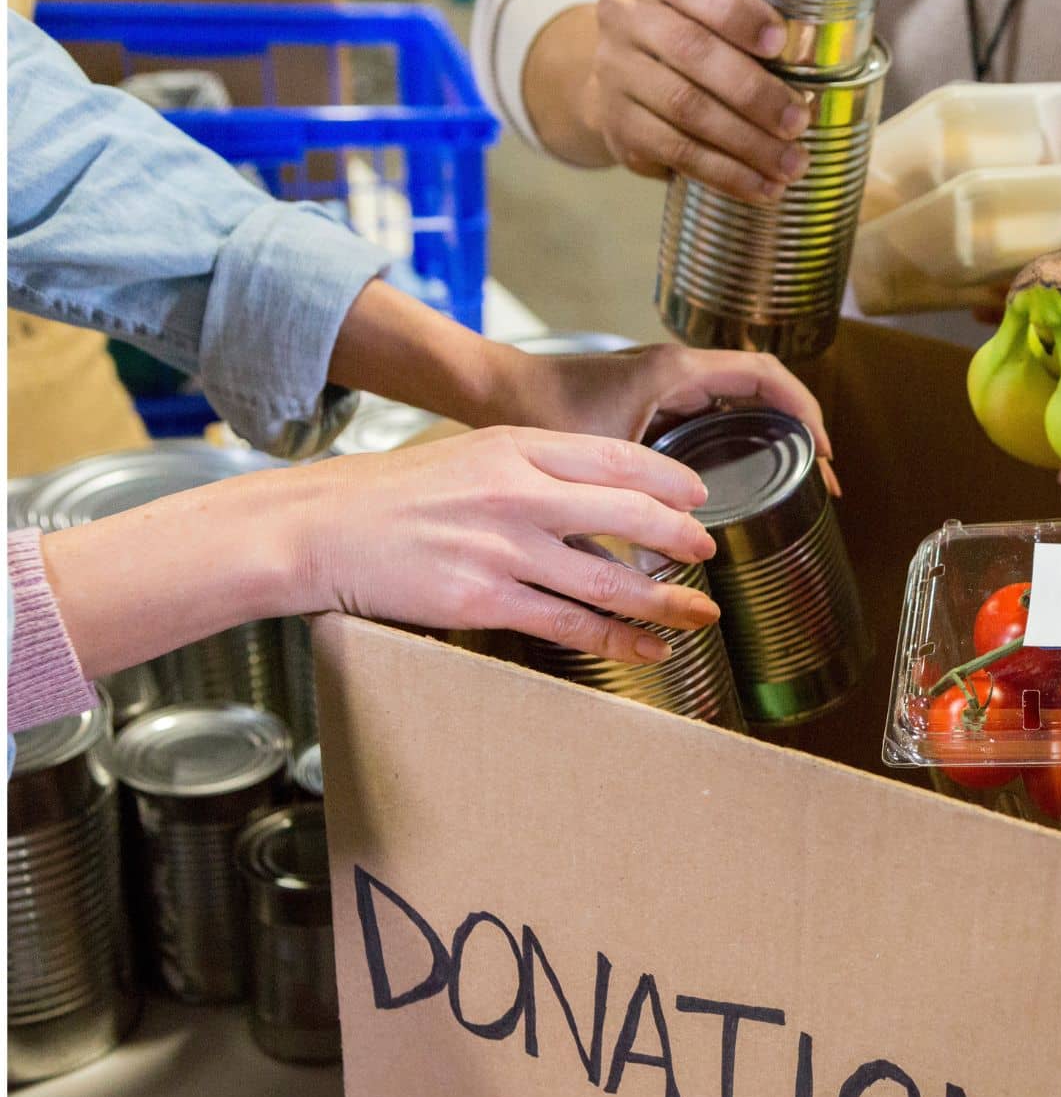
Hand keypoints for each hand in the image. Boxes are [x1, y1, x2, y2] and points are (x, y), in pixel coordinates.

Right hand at [42, 429, 725, 675]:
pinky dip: (617, 640)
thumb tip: (593, 491)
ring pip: (608, 579)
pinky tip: (648, 649)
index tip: (698, 499)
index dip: (668, 481)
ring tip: (699, 612)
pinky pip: (569, 624)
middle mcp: (516, 493)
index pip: (614, 458)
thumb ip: (529, 467)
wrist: (316, 528)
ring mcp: (503, 549)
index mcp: (514, 446)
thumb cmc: (390, 495)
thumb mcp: (466, 455)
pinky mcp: (484, 600)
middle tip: (708, 552)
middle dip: (679, 537)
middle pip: (627, 514)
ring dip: (664, 600)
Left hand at [326, 284, 836, 489]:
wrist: (492, 390)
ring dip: (775, 433)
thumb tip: (664, 562)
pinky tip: (746, 478)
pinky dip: (743, 437)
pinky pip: (716, 412)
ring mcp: (667, 384)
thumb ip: (629, 503)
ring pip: (742, 401)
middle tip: (824, 479)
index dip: (806, 412)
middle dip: (802, 430)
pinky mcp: (654, 401)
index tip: (826, 453)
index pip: (766, 377)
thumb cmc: (537, 411)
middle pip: (765, 389)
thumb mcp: (593, 460)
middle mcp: (678, 370)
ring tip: (798, 481)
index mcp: (676, 371)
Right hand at [582, 0, 810, 200]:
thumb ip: (745, 27)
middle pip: (691, 51)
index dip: (734, 12)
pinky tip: (760, 186)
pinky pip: (677, 151)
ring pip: (685, 107)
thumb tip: (813, 65)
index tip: (779, 41)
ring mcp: (616, 72)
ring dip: (746, 142)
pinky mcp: (619, 125)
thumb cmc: (689, 44)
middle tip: (797, 120)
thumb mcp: (707, 17)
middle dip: (753, 91)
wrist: (626, 87)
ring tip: (789, 164)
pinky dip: (725, 173)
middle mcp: (626, 18)